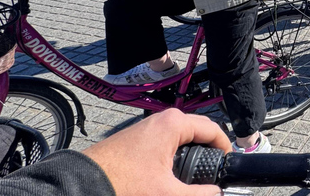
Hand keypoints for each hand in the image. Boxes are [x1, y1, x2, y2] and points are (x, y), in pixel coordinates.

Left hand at [83, 108, 229, 195]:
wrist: (81, 184)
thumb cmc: (122, 183)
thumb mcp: (167, 193)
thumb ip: (199, 194)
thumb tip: (216, 193)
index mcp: (173, 124)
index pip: (212, 129)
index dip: (225, 148)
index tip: (228, 165)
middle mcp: (161, 121)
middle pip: (197, 133)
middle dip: (208, 152)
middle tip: (212, 174)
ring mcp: (147, 129)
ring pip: (180, 139)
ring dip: (191, 156)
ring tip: (192, 179)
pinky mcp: (136, 140)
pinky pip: (165, 144)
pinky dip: (174, 158)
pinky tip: (170, 178)